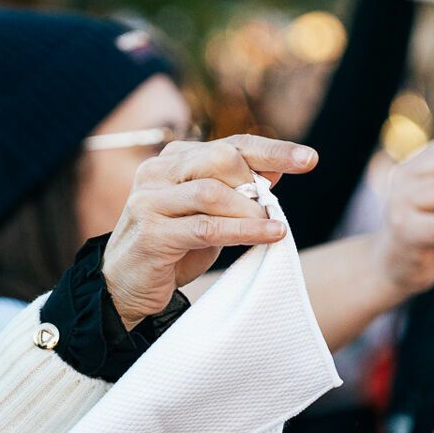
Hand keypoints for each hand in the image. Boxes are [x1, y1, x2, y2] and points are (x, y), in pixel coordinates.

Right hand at [103, 134, 317, 327]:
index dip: (271, 149)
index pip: (229, 144)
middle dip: (258, 179)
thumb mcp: (208, 214)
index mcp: (172, 160)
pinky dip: (243, 230)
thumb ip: (234, 190)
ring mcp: (149, 201)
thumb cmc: (173, 248)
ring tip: (273, 225)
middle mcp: (157, 173)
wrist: (124, 288)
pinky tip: (269, 235)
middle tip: (275, 205)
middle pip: (221, 158)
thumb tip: (277, 169)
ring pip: (213, 192)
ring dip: (250, 210)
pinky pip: (206, 227)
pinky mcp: (151, 233)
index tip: (309, 159)